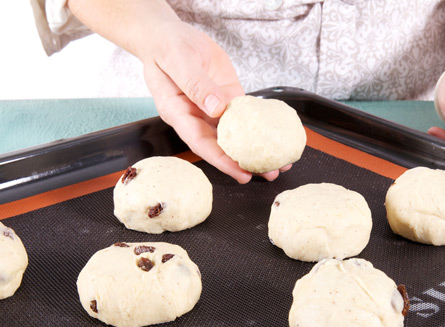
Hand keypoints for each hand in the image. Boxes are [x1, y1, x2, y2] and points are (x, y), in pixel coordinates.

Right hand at [142, 21, 289, 182]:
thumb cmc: (166, 47)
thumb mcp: (177, 60)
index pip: (200, 143)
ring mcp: (213, 109)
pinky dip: (260, 126)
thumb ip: (195, 84)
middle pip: (221, 146)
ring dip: (256, 149)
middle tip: (268, 173)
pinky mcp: (227, 98)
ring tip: (278, 162)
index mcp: (178, 113)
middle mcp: (196, 116)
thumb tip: (216, 108)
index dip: (221, 160)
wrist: (168, 35)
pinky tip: (275, 134)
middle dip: (244, 162)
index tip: (240, 172)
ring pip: (236, 135)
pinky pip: (245, 115)